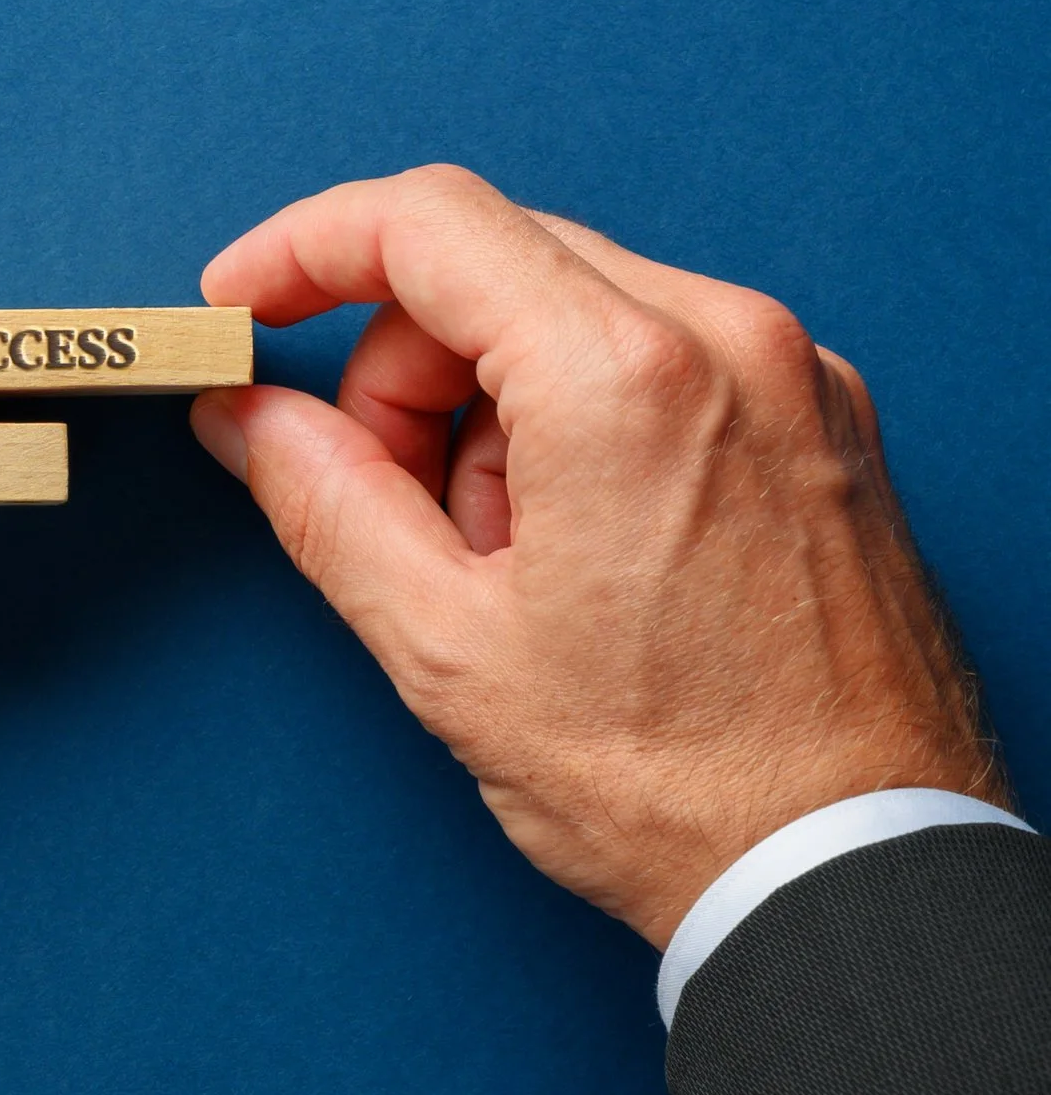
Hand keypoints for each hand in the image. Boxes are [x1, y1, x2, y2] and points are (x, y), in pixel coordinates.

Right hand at [192, 165, 1006, 948]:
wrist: (854, 871)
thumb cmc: (671, 782)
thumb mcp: (447, 645)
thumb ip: (323, 497)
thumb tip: (245, 413)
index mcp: (624, 377)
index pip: (422, 223)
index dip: (299, 250)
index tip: (240, 305)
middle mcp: (727, 338)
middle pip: (491, 264)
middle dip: (399, 367)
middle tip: (382, 503)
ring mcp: (791, 371)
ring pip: (571, 307)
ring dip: (490, 404)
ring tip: (507, 562)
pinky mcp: (822, 415)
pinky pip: (655, 354)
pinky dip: (577, 418)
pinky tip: (578, 549)